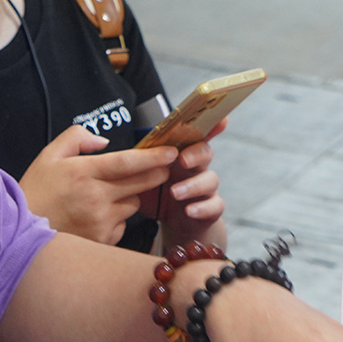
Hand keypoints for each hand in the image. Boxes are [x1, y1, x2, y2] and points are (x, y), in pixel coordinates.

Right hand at [19, 126, 177, 244]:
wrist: (19, 232)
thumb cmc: (36, 191)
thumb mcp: (49, 155)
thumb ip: (76, 138)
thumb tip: (103, 141)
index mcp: (83, 173)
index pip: (126, 163)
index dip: (152, 157)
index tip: (170, 152)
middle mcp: (95, 198)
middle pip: (140, 184)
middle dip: (155, 175)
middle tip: (161, 169)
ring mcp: (100, 222)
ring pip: (133, 205)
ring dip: (129, 197)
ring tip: (107, 196)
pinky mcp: (102, 240)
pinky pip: (123, 224)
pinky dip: (117, 218)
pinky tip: (98, 216)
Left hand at [148, 120, 227, 244]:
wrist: (170, 222)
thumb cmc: (156, 193)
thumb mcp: (143, 176)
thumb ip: (140, 162)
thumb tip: (122, 148)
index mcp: (181, 154)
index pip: (195, 135)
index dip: (209, 125)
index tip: (220, 119)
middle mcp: (197, 167)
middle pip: (205, 152)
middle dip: (196, 153)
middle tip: (182, 160)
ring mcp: (206, 187)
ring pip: (211, 179)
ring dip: (193, 185)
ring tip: (174, 193)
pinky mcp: (210, 208)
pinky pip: (215, 205)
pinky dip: (203, 208)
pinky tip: (189, 211)